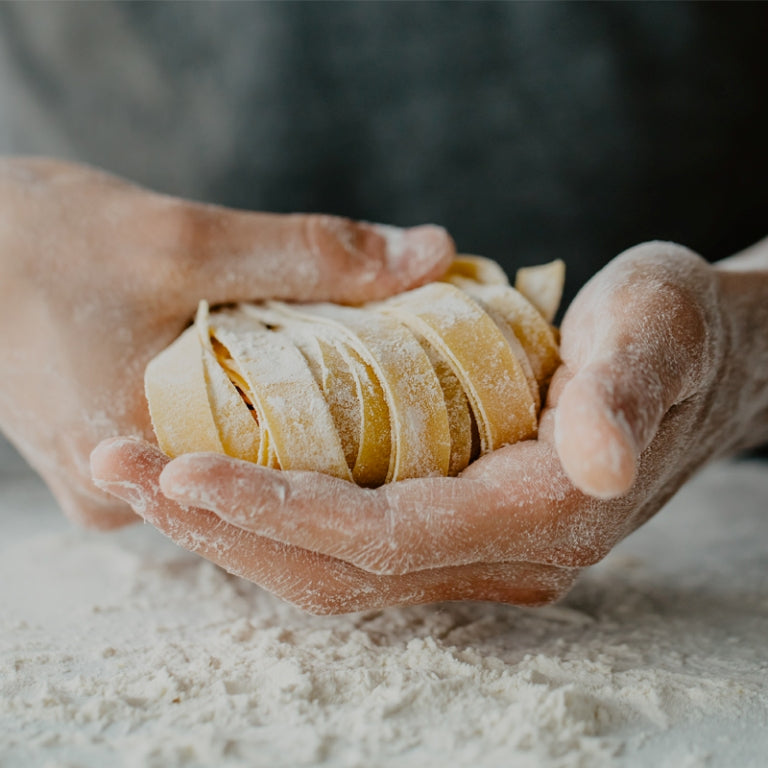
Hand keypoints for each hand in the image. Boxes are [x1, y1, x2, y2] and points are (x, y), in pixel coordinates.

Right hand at [0, 157, 453, 527]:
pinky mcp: (112, 452)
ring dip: (287, 411)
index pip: (292, 475)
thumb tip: (431, 252)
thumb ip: (314, 252)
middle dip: (334, 422)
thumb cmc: (37, 242)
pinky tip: (283, 371)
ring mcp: (117, 479)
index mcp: (142, 460)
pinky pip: (201, 440)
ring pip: (232, 455)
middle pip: (265, 470)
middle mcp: (128, 494)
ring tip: (355, 368)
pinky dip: (243, 405)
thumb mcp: (186, 237)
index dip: (371, 433)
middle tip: (406, 373)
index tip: (431, 396)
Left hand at [92, 241, 767, 612]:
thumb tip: (595, 455)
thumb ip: (626, 394)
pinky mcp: (457, 523)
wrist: (697, 359)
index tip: (181, 471)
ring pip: (332, 568)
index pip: (384, 537)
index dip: (280, 511)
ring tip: (145, 481)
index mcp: (539, 516)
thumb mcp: (659, 334)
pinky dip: (274, 518)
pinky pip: (348, 543)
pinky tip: (220, 481)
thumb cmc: (676, 332)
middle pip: (337, 570)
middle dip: (225, 529)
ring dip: (233, 529)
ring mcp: (476, 549)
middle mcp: (501, 556)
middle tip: (124, 473)